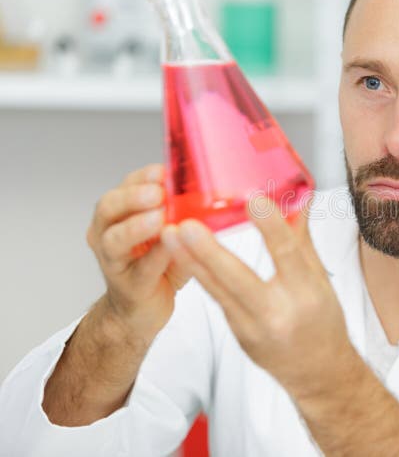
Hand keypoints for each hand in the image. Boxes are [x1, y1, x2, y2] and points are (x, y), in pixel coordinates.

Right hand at [86, 163, 191, 340]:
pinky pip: (142, 268)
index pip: (125, 185)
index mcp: (120, 213)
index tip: (162, 171)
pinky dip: (156, 256)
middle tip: (157, 192)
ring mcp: (114, 260)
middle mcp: (108, 232)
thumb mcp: (170, 228)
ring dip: (137, 226)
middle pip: (109, 207)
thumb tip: (210, 185)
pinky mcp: (129, 285)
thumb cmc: (156, 264)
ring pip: (115, 239)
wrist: (141, 308)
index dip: (142, 177)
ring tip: (159, 217)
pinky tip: (171, 247)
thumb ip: (180, 208)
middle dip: (133, 196)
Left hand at [161, 195, 356, 398]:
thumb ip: (302, 239)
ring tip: (169, 235)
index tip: (254, 200)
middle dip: (208, 252)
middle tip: (185, 225)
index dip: (270, 228)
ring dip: (190, 261)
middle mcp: (279, 311)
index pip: (287, 254)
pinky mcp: (237, 334)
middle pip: (239, 278)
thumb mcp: (320, 279)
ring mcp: (254, 327)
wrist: (318, 371)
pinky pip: (216, 299)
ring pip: (217, 290)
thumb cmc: (322, 321)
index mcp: (306, 292)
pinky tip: (182, 254)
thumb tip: (298, 198)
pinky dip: (199, 275)